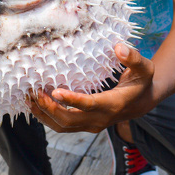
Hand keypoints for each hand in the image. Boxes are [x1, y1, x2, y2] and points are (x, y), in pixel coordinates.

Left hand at [28, 44, 155, 132]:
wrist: (142, 102)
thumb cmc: (142, 81)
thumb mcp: (145, 67)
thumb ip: (133, 57)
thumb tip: (118, 47)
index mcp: (113, 104)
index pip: (89, 105)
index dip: (72, 100)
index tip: (55, 90)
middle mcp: (100, 119)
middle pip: (70, 120)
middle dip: (49, 108)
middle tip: (34, 92)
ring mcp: (92, 125)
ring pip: (62, 126)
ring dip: (44, 114)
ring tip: (29, 98)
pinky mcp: (85, 125)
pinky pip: (62, 126)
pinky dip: (47, 117)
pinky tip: (36, 104)